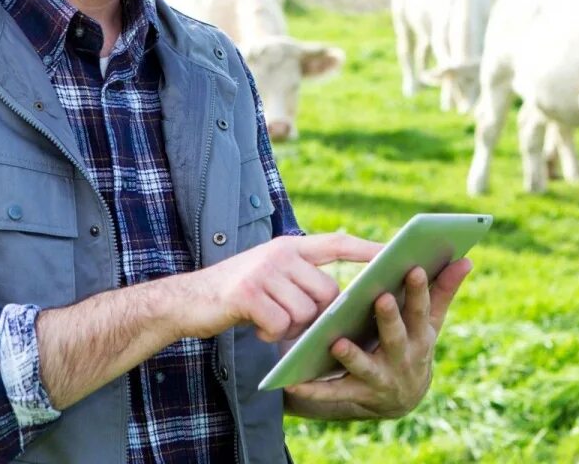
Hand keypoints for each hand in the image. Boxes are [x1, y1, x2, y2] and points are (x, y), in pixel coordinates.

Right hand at [177, 233, 381, 341]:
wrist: (186, 301)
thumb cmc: (236, 296)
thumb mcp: (270, 277)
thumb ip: (300, 281)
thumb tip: (337, 303)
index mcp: (289, 247)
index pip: (336, 243)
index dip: (365, 248)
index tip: (392, 252)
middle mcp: (280, 253)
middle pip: (325, 292)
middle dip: (314, 315)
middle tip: (288, 320)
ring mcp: (264, 271)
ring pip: (305, 311)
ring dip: (289, 326)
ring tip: (266, 320)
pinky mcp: (249, 293)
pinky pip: (281, 324)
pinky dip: (270, 333)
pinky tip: (254, 326)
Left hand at [284, 257, 472, 418]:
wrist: (401, 397)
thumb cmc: (414, 345)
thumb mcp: (430, 322)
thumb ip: (443, 290)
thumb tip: (465, 260)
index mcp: (421, 336)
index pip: (422, 310)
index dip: (419, 290)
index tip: (413, 267)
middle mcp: (403, 359)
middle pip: (396, 337)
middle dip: (389, 319)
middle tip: (381, 298)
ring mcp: (380, 379)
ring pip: (365, 367)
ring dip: (352, 356)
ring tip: (338, 342)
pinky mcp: (357, 395)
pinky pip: (334, 393)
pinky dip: (314, 389)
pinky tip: (294, 380)